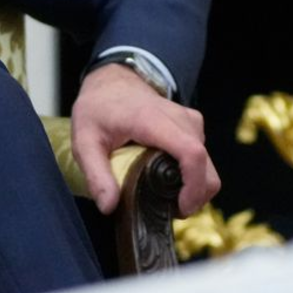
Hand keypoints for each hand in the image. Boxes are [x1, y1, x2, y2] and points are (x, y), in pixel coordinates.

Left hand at [70, 63, 219, 217]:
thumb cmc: (99, 109)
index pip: (191, 153)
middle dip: (196, 195)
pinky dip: (193, 175)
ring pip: (208, 163)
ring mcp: (190, 121)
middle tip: (169, 210)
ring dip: (194, 186)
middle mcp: (179, 119)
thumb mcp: (84, 141)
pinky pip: (203, 156)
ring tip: (165, 194)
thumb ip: (96, 175)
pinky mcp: (194, 125)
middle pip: (206, 164)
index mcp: (153, 121)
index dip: (194, 185)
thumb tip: (109, 207)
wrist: (113, 82)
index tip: (181, 207)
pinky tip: (169, 178)